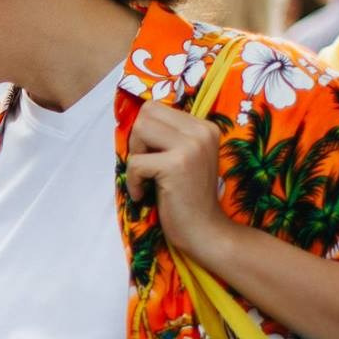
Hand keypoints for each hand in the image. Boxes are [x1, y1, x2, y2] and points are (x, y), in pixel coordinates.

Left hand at [126, 101, 233, 259]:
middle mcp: (202, 130)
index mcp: (204, 126)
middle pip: (146, 113)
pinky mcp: (177, 165)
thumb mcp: (182, 158)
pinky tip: (144, 195)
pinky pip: (136, 162)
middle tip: (145, 167)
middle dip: (137, 141)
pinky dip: (133, 182)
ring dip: (135, 157)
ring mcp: (191, 146)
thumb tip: (133, 119)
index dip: (144, 132)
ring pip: (139, 130)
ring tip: (146, 178)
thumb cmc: (187, 197)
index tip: (149, 156)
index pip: (156, 107)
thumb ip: (167, 137)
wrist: (205, 230)